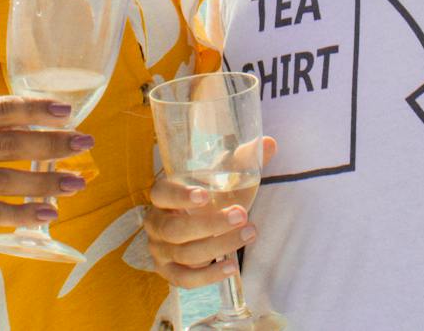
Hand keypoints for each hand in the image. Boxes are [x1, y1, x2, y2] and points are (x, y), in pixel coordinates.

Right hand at [0, 96, 91, 227]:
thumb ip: (1, 116)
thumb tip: (57, 119)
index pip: (0, 109)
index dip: (35, 110)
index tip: (68, 112)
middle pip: (7, 146)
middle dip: (51, 145)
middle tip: (85, 143)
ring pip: (3, 183)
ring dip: (44, 184)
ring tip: (77, 182)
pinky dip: (22, 215)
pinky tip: (49, 212)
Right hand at [141, 137, 275, 288]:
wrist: (206, 224)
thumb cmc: (214, 197)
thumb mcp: (225, 177)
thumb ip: (244, 159)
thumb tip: (268, 143)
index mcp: (162, 195)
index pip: (161, 193)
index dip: (180, 195)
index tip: (205, 195)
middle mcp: (155, 223)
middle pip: (175, 229)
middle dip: (210, 225)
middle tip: (241, 214)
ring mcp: (159, 250)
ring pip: (185, 254)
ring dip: (219, 246)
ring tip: (249, 233)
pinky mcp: (169, 272)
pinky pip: (185, 280)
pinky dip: (209, 276)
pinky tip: (232, 267)